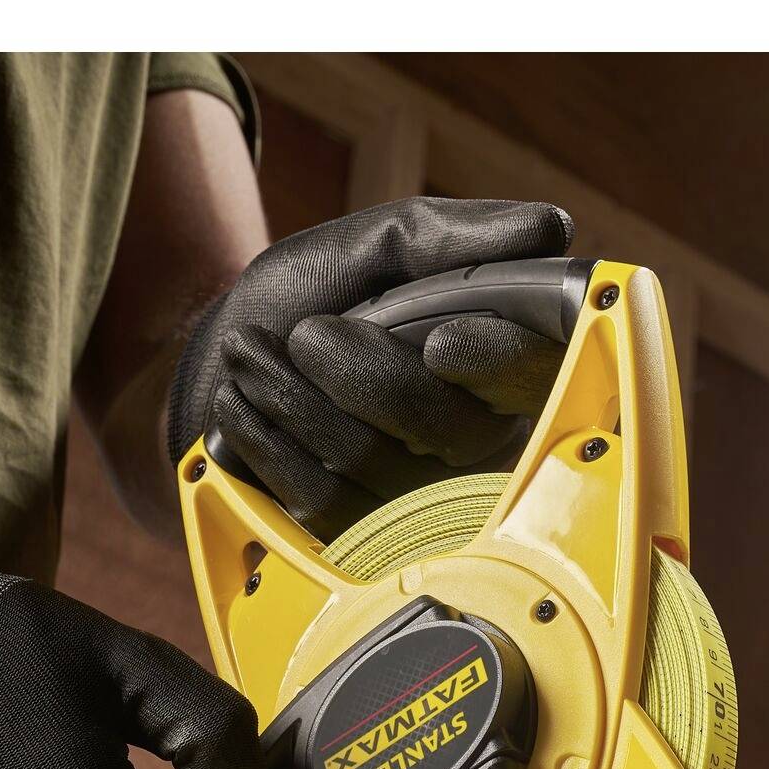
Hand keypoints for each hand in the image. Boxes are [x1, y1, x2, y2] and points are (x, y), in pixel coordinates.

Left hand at [167, 195, 573, 537]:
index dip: (499, 362)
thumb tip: (547, 228)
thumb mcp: (367, 250)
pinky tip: (241, 404)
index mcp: (494, 366)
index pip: (534, 374)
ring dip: (290, 396)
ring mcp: (420, 501)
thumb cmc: (305, 300)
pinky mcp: (362, 540)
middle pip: (446, 429)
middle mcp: (475, 442)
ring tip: (247, 355)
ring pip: (374, 463)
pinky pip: (326, 506)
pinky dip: (267, 443)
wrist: (220, 371)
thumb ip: (443, 237)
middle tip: (302, 332)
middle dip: (357, 372)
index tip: (441, 343)